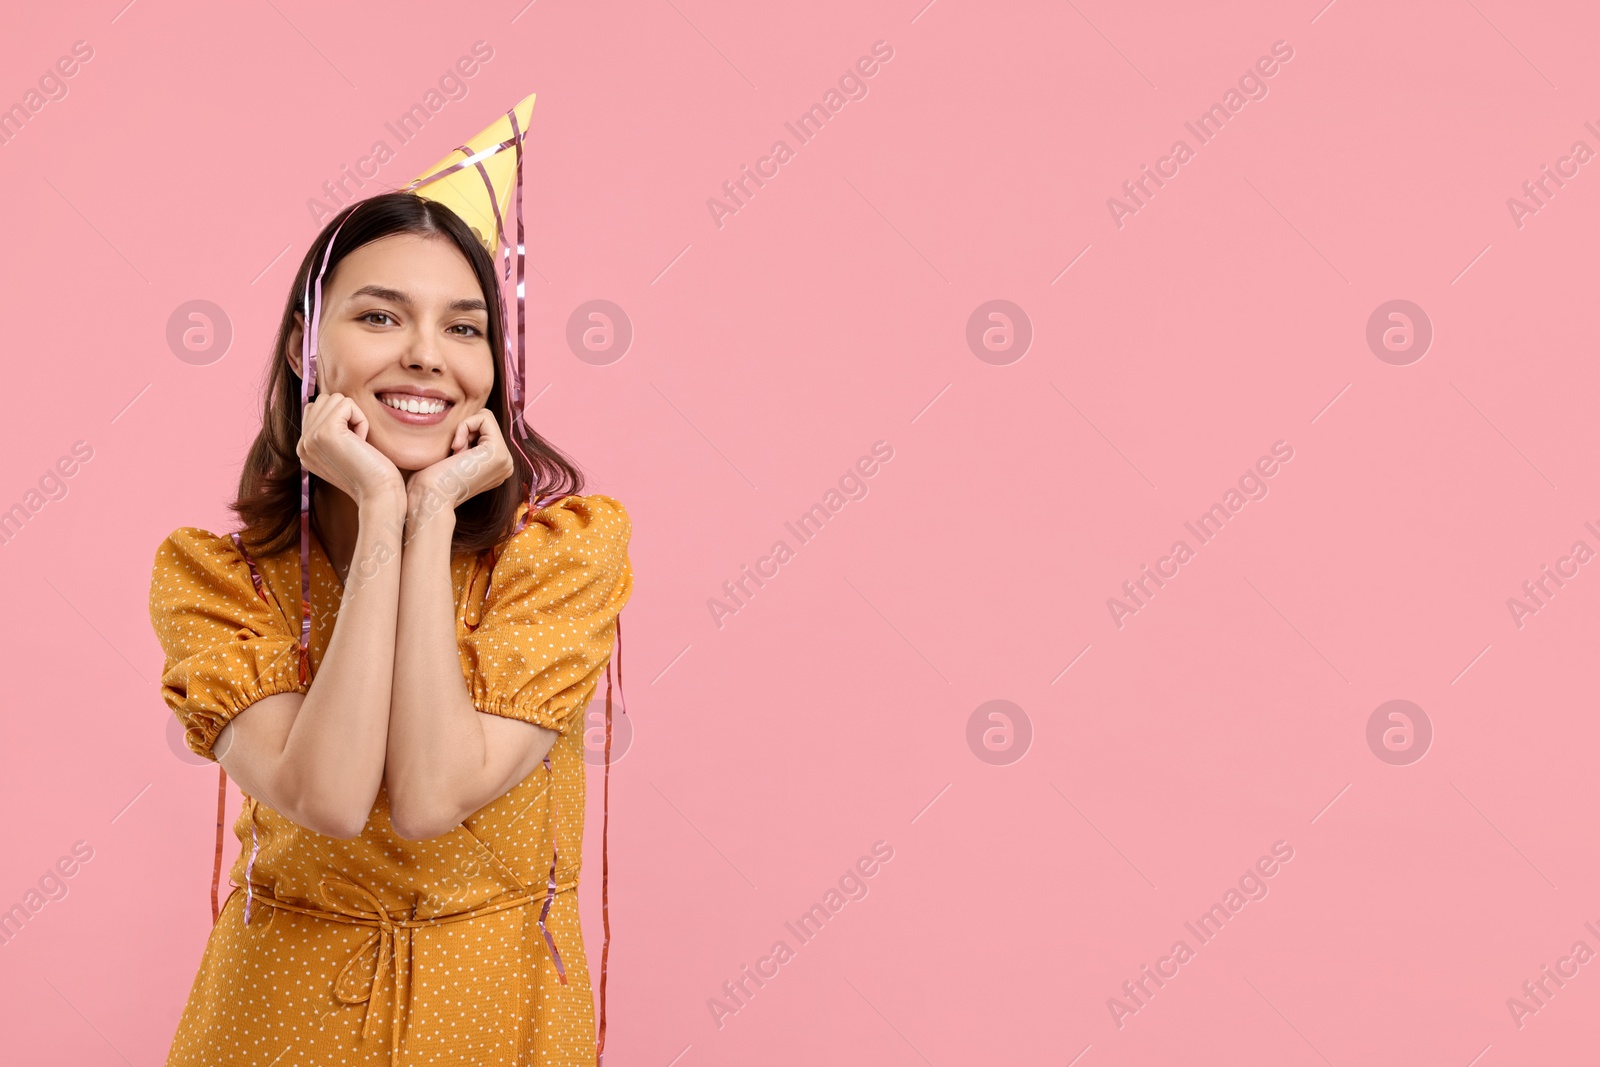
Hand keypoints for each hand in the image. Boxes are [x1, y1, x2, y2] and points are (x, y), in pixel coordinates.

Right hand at [298, 392, 404, 506]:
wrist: (379, 494)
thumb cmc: (372, 474)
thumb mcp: (344, 452)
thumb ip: (331, 431)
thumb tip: (332, 402)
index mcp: (304, 450)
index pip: (314, 410)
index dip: (341, 419)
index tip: (351, 446)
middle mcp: (302, 445)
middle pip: (323, 400)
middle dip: (346, 415)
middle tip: (356, 444)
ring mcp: (310, 438)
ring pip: (334, 399)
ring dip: (354, 417)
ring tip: (358, 443)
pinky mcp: (325, 432)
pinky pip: (346, 403)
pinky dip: (361, 419)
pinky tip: (361, 442)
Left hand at [404, 409, 515, 525]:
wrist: (430, 496)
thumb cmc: (432, 479)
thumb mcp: (457, 457)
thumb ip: (469, 443)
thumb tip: (471, 420)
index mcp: (498, 468)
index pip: (486, 430)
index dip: (464, 434)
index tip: (453, 455)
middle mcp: (506, 465)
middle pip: (487, 423)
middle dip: (466, 433)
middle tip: (454, 456)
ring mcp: (506, 461)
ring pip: (486, 418)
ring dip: (464, 431)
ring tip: (456, 456)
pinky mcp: (499, 453)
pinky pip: (485, 418)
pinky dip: (464, 426)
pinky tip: (457, 449)